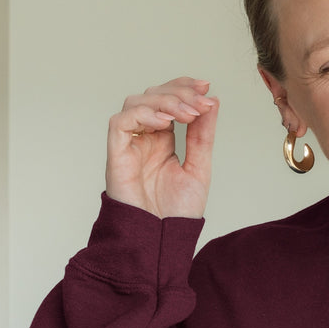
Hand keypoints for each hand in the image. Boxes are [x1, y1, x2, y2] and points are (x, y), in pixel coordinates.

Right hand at [106, 76, 218, 217]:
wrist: (161, 240)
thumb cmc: (176, 212)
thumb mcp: (199, 168)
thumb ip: (202, 136)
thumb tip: (211, 102)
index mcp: (163, 140)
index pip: (169, 101)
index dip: (184, 88)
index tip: (206, 87)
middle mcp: (144, 138)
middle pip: (152, 95)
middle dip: (178, 92)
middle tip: (200, 101)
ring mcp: (129, 144)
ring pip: (136, 102)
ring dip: (164, 101)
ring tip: (187, 114)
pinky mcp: (117, 154)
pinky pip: (121, 122)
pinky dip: (142, 114)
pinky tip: (165, 122)